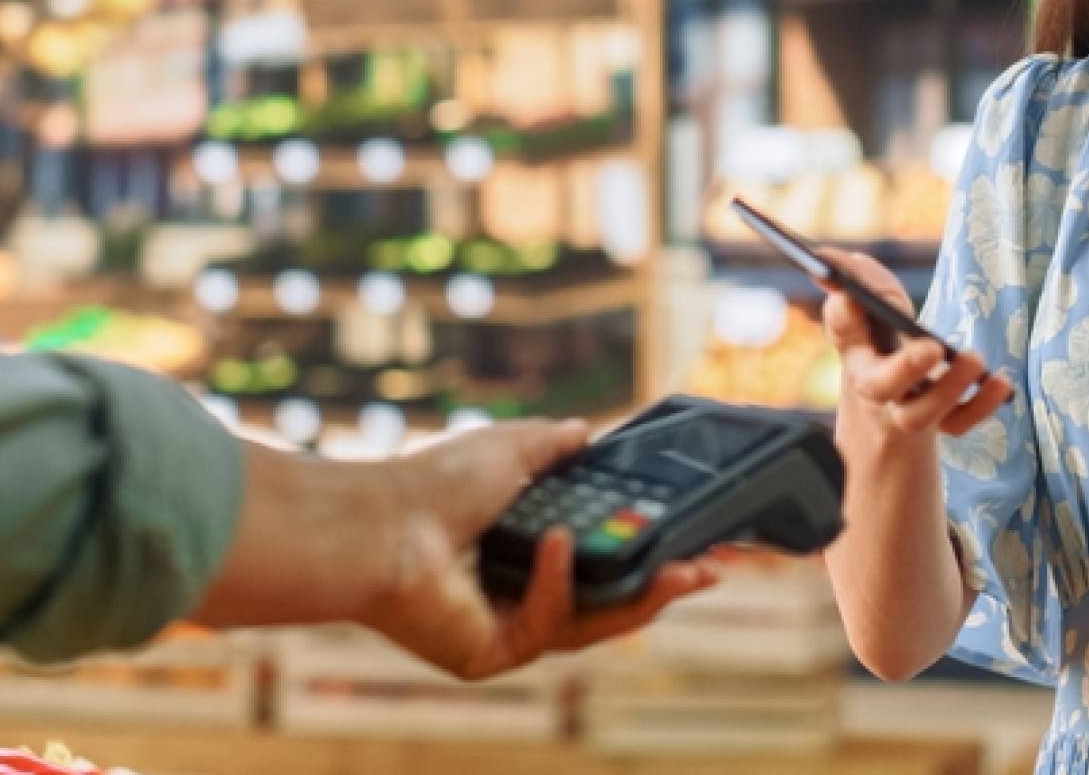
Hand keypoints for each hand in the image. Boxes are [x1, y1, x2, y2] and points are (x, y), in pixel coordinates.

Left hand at [364, 420, 721, 680]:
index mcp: (523, 552)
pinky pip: (547, 625)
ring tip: (684, 573)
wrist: (376, 523)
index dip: (649, 555)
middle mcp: (517, 596)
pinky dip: (558, 582)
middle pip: (608, 603)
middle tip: (711, 570)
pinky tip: (557, 544)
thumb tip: (587, 432)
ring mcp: (506, 630)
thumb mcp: (511, 450)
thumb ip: (554, 445)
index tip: (696, 543)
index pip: (601, 562)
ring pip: (592, 626)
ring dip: (641, 600)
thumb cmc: (429, 485)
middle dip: (663, 587)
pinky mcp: (492, 654)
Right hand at [817, 250, 1012, 440]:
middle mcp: (875, 385)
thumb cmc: (884, 342)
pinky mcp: (939, 423)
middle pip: (878, 386)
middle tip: (932, 347)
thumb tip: (831, 256)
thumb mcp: (876, 309)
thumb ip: (862, 281)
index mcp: (855, 349)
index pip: (843, 331)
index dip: (842, 315)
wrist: (892, 404)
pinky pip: (956, 424)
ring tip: (974, 359)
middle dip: (903, 368)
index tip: (848, 296)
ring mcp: (906, 409)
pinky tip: (1001, 382)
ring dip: (948, 388)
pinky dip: (980, 407)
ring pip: (916, 415)